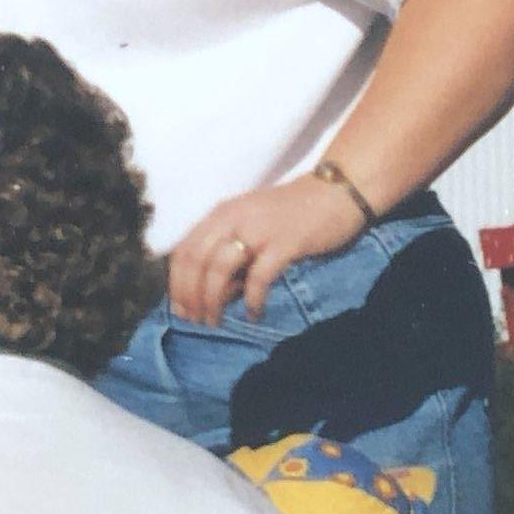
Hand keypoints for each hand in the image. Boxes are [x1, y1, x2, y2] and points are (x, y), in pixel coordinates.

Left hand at [168, 174, 366, 324]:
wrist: (336, 192)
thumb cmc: (296, 212)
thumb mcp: (253, 223)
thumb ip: (233, 250)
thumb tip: (221, 290)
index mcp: (222, 214)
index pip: (184, 251)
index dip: (177, 283)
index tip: (180, 308)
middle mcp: (233, 220)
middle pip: (196, 262)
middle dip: (190, 296)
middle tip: (195, 320)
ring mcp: (258, 231)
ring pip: (218, 270)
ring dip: (212, 300)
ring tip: (216, 321)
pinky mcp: (285, 244)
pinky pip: (258, 278)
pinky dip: (251, 299)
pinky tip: (252, 313)